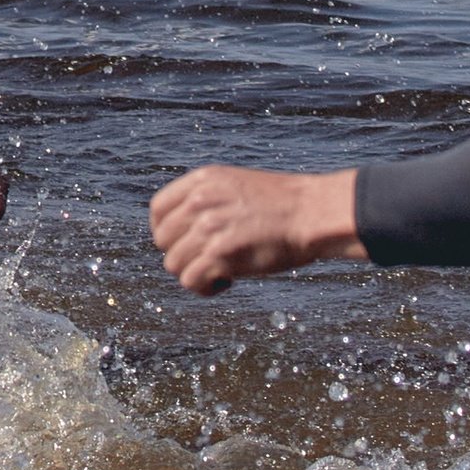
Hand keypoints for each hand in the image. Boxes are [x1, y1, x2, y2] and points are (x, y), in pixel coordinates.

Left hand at [150, 164, 364, 297]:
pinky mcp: (220, 255)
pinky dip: (205, 288)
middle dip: (183, 254)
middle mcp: (199, 202)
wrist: (311, 213)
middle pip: (163, 240)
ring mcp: (208, 228)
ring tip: (221, 272)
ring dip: (195, 273)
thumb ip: (208, 199)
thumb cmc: (282, 204)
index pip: (158, 208)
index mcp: (202, 181)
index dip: (165, 230)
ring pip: (174, 264)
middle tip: (210, 259)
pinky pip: (190, 281)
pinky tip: (226, 282)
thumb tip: (185, 226)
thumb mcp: (236, 185)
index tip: (181, 243)